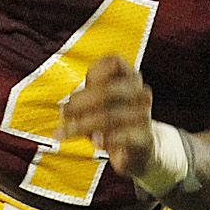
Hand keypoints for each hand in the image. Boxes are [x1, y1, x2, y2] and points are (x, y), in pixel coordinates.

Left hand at [58, 55, 154, 181]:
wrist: (139, 147)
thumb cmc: (114, 118)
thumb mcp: (98, 103)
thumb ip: (83, 99)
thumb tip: (64, 110)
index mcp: (130, 76)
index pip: (113, 62)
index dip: (92, 73)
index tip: (75, 90)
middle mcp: (140, 92)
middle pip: (107, 91)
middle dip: (80, 103)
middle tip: (65, 114)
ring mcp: (144, 115)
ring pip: (110, 116)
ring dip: (84, 125)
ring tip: (70, 132)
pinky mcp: (144, 137)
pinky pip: (123, 137)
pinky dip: (106, 140)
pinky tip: (96, 143)